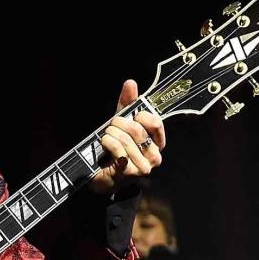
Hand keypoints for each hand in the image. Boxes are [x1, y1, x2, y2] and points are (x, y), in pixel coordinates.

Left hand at [88, 79, 164, 194]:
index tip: (129, 117)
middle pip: (137, 130)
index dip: (139, 115)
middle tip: (111, 126)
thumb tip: (130, 83)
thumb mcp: (122, 124)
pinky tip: (104, 144)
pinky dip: (108, 143)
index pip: (155, 122)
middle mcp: (154, 157)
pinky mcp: (130, 173)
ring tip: (106, 136)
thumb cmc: (114, 150)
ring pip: (126, 139)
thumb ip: (128, 104)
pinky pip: (118, 149)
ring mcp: (144, 167)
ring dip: (111, 133)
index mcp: (157, 143)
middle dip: (119, 124)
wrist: (101, 176)